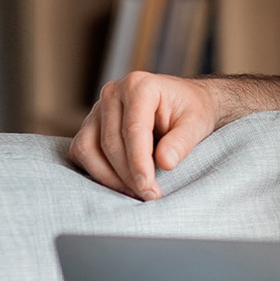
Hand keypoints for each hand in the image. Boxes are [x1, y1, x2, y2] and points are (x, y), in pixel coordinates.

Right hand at [68, 71, 218, 200]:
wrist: (185, 102)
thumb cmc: (191, 110)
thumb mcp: (197, 124)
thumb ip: (182, 142)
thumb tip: (165, 163)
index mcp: (139, 86)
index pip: (133, 129)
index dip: (138, 162)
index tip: (148, 187)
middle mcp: (113, 93)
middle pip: (110, 142)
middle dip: (127, 175)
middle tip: (149, 194)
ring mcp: (98, 108)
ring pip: (88, 149)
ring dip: (109, 177)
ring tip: (136, 191)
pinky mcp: (90, 125)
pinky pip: (82, 152)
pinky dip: (97, 171)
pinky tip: (121, 183)